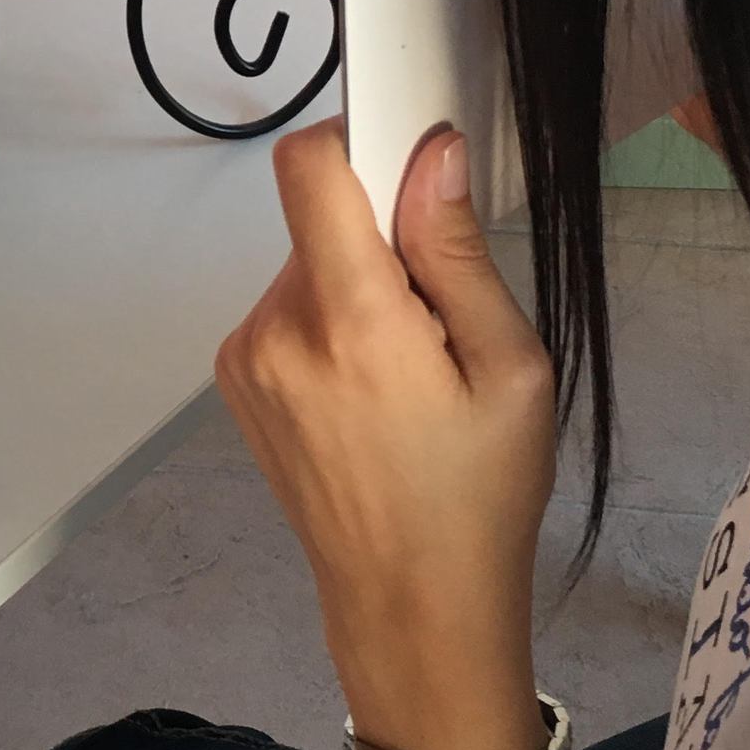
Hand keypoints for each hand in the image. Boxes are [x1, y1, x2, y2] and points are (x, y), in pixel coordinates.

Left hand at [214, 121, 557, 742]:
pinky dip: (332, 328)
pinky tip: (374, 394)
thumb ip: (458, 252)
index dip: (359, 141)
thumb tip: (432, 152)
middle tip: (441, 324)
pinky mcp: (238, 380)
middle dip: (382, 243)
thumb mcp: (511, 370)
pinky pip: (290, 311)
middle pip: (321, 219)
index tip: (410, 167)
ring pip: (309, 266)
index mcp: (349, 323)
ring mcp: (246, 359)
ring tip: (411, 374)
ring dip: (358, 290)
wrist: (410, 607)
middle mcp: (276, 331)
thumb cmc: (475, 499)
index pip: (309, 167)